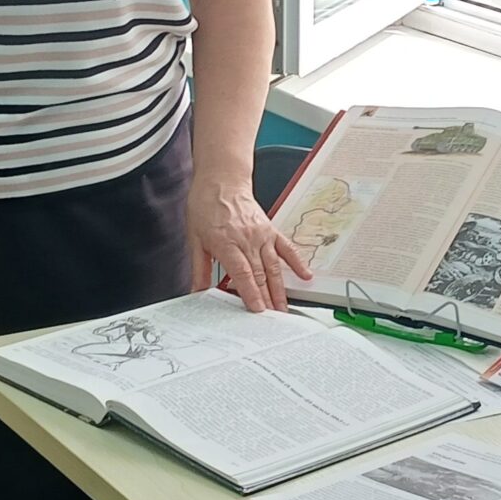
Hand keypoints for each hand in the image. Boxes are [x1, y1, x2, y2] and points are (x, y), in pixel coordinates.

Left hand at [189, 173, 312, 311]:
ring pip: (274, 267)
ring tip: (284, 308)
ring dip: (281, 290)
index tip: (257, 310)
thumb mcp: (195, 238)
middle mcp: (247, 240)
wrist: (221, 180)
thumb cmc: (206, 205)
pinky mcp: (271, 230)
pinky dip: (297, 263)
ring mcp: (262, 235)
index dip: (251, 293)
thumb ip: (199, 268)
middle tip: (273, 319)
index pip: (243, 273)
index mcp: (227, 243)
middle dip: (268, 299)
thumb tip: (196, 292)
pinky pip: (287, 248)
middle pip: (261, 275)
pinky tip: (305, 276)